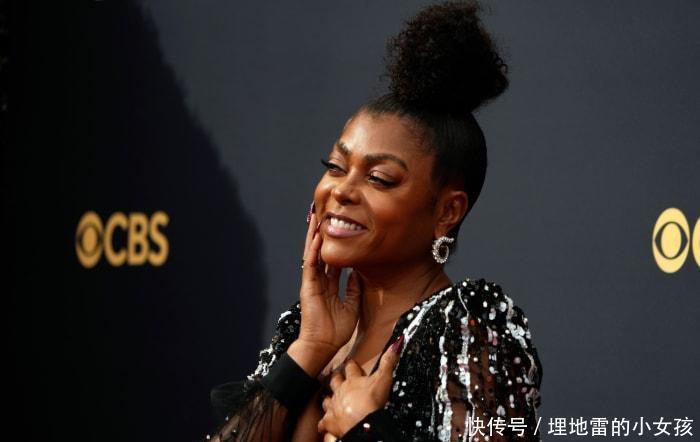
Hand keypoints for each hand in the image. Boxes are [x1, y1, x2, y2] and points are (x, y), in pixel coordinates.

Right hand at [291, 212, 362, 374]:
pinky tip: (316, 236)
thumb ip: (354, 289)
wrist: (322, 345)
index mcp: (329, 286)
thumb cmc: (336, 331)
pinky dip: (313, 250)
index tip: (341, 232)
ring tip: (316, 217)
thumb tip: (358, 274)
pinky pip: (310, 264)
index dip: (336, 247)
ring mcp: (313, 282)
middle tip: (325, 216)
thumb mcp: (352, 306)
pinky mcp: (308, 286)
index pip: (332, 261)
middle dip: (322, 235)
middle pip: (321, 253)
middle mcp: (320, 281)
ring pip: (313, 254)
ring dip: (314, 236)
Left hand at [317, 335, 403, 437]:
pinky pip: (323, 422)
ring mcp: (333, 406)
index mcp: (353, 380)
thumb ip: (388, 362)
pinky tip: (324, 424)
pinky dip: (324, 423)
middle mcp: (341, 391)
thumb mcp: (384, 379)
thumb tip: (396, 344)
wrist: (362, 423)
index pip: (350, 368)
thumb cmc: (372, 402)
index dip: (351, 364)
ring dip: (328, 398)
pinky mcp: (330, 421)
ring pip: (327, 399)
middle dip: (335, 377)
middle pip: (335, 381)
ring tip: (328, 397)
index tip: (350, 361)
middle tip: (335, 374)